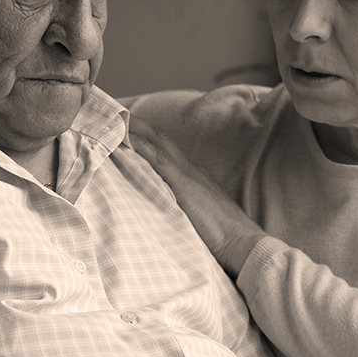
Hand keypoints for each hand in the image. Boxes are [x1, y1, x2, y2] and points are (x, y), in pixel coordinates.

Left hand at [130, 116, 266, 275]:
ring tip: (115, 118)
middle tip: (113, 112)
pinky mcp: (186, 187)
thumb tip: (163, 208)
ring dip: (136, 129)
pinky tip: (129, 140)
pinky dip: (145, 148)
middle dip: (137, 124)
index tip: (125, 127)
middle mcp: (191, 169)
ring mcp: (189, 175)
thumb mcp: (199, 215)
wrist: (243, 244)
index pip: (165, 148)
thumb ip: (182, 206)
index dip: (146, 135)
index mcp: (194, 175)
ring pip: (158, 143)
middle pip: (160, 138)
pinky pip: (161, 161)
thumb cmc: (225, 236)